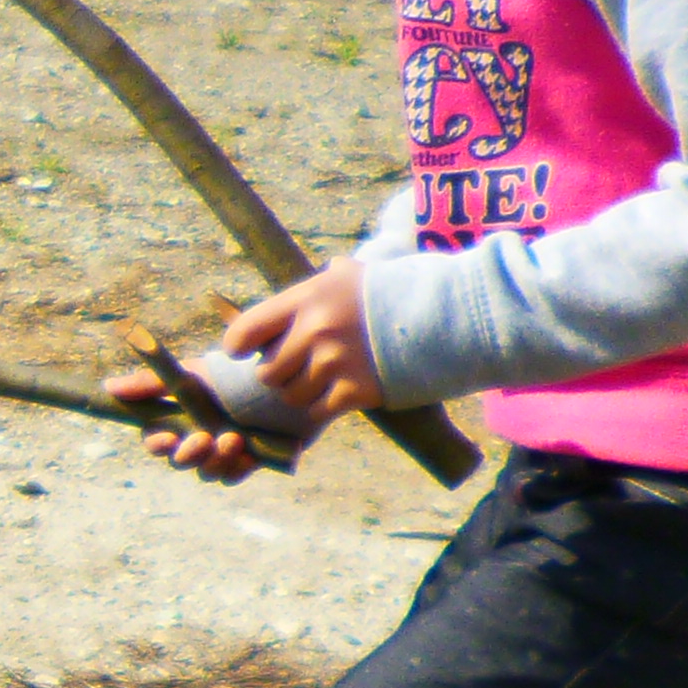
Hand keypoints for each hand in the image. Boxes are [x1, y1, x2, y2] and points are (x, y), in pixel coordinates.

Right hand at [109, 370, 262, 483]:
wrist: (274, 381)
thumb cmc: (225, 376)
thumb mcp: (189, 374)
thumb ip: (150, 383)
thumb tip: (108, 385)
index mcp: (176, 422)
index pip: (155, 442)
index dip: (158, 444)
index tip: (168, 438)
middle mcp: (193, 442)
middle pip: (179, 462)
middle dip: (189, 454)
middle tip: (204, 439)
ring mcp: (217, 455)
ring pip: (205, 472)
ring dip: (215, 461)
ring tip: (233, 440)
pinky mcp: (243, 462)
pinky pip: (232, 476)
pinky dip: (238, 468)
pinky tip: (249, 454)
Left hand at [220, 260, 382, 419]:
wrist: (449, 315)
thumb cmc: (397, 293)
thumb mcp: (352, 276)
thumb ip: (320, 284)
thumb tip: (312, 277)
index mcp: (309, 297)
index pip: (246, 329)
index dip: (238, 345)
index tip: (242, 351)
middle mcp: (316, 330)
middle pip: (267, 371)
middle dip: (279, 373)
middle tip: (298, 367)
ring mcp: (335, 363)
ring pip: (291, 396)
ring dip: (302, 392)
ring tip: (325, 378)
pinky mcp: (355, 392)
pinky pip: (317, 411)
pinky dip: (324, 407)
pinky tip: (341, 393)